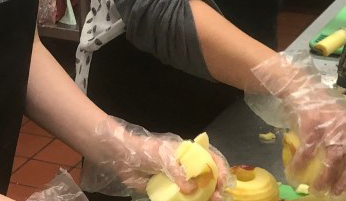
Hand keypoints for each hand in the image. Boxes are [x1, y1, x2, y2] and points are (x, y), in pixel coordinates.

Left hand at [81, 117, 231, 200]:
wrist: (123, 158)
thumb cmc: (146, 150)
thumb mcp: (164, 156)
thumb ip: (178, 171)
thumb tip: (192, 190)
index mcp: (188, 153)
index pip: (210, 159)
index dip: (220, 169)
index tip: (223, 182)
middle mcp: (186, 166)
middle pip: (207, 176)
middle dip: (215, 187)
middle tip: (217, 198)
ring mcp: (178, 180)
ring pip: (197, 190)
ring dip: (205, 197)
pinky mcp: (168, 191)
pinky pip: (182, 199)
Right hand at [251, 53, 345, 197]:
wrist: (302, 87)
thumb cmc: (319, 106)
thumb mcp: (338, 120)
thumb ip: (343, 136)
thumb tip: (342, 160)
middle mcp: (345, 130)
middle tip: (336, 193)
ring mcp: (329, 128)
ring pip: (333, 159)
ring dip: (325, 178)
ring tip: (317, 189)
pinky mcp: (312, 126)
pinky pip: (307, 151)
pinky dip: (300, 163)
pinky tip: (293, 171)